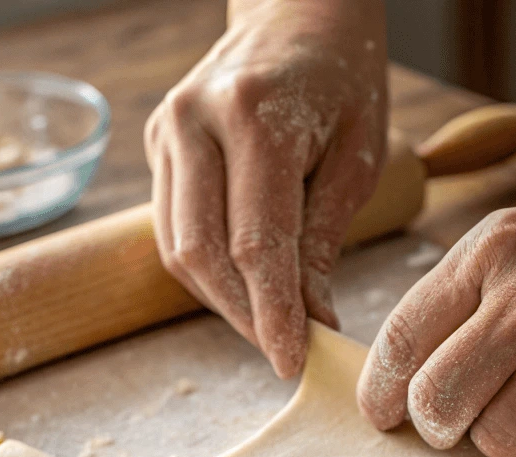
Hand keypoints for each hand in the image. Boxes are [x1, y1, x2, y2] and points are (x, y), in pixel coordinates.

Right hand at [144, 0, 386, 377]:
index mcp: (253, 115)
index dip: (271, 313)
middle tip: (282, 350)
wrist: (296, 9)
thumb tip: (309, 319)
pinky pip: (172, 229)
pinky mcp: (158, 146)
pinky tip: (242, 283)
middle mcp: (195, 121)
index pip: (254, 243)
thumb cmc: (342, 76)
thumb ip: (324, 239)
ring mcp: (167, 132)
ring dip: (221, 299)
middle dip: (243, 315)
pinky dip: (206, 269)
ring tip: (266, 321)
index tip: (291, 361)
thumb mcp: (357, 155)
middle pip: (202, 253)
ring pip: (178, 249)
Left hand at [357, 180, 515, 456]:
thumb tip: (390, 385)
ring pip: (494, 441)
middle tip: (455, 418)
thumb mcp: (514, 246)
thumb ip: (449, 304)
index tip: (380, 414)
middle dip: (436, 425)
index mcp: (496, 252)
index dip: (379, 392)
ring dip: (501, 436)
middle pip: (439, 403)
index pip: (403, 340)